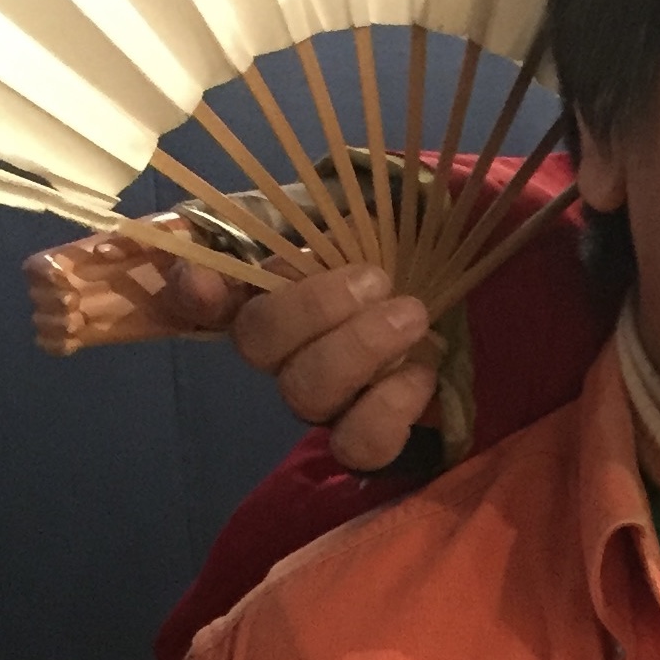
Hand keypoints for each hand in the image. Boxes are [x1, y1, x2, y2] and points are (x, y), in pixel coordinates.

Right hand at [25, 225, 438, 470]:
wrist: (468, 310)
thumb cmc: (409, 258)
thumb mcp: (378, 219)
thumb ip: (338, 214)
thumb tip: (321, 219)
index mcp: (271, 289)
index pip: (200, 295)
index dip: (192, 293)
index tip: (207, 284)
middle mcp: (283, 349)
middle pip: (259, 343)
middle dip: (314, 308)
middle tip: (376, 279)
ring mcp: (321, 397)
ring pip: (304, 394)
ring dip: (357, 350)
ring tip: (412, 315)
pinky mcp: (364, 438)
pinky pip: (357, 446)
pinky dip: (389, 409)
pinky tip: (423, 372)